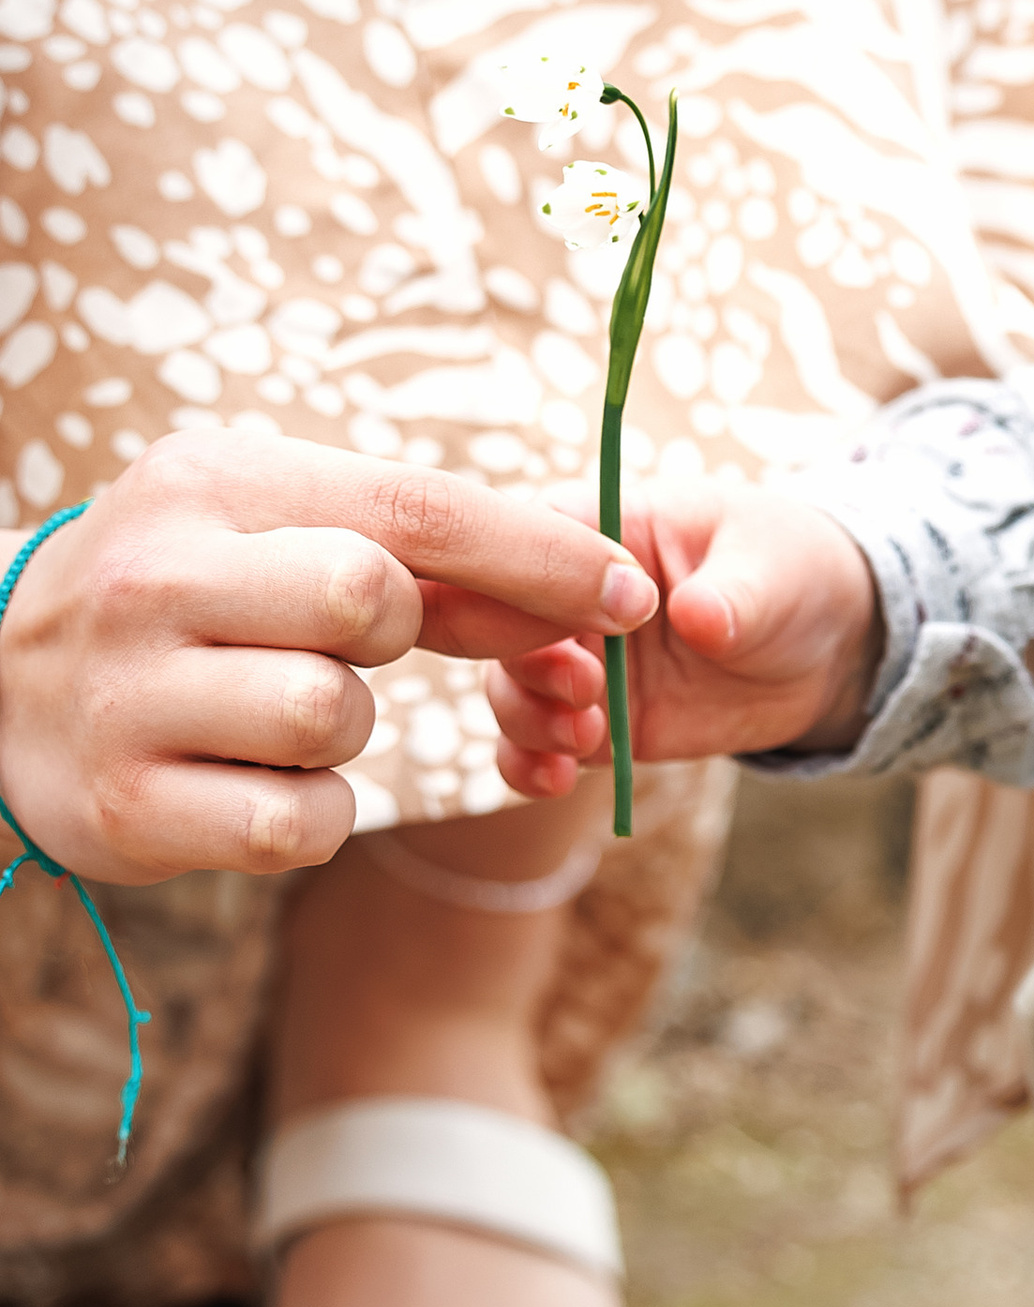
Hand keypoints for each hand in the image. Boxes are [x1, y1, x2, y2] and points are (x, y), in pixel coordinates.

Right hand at [0, 428, 657, 882]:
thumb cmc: (186, 592)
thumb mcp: (271, 526)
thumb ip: (416, 551)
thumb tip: (591, 587)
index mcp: (213, 482)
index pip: (413, 507)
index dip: (540, 554)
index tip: (633, 592)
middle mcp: (158, 577)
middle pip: (372, 603)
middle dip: (405, 636)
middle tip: (356, 646)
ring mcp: (131, 695)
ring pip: (335, 721)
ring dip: (348, 734)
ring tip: (279, 712)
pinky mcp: (126, 808)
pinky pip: (298, 824)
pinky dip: (310, 814)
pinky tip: (254, 782)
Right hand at [485, 482, 879, 795]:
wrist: (828, 648)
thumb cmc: (791, 572)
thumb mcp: (771, 568)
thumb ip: (730, 593)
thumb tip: (695, 616)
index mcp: (605, 527)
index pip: (532, 534)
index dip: (524, 575)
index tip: (562, 617)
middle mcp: (570, 596)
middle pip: (504, 621)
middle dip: (528, 660)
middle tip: (584, 687)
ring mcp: (578, 661)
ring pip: (511, 688)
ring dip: (528, 717)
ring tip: (584, 736)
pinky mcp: (595, 720)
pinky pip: (539, 746)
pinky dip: (531, 764)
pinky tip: (558, 780)